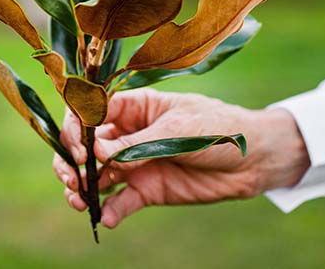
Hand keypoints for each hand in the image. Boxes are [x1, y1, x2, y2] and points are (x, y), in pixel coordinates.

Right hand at [52, 88, 309, 228]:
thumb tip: (97, 152)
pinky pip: (119, 201)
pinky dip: (109, 210)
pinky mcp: (147, 190)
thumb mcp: (178, 129)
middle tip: (74, 176)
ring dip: (82, 187)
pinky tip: (108, 218)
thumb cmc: (218, 128)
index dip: (77, 127)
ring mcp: (135, 163)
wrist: (252, 159)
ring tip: (81, 200)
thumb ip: (138, 143)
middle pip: (85, 145)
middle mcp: (129, 135)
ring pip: (95, 175)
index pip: (92, 112)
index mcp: (135, 107)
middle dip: (72, 160)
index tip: (80, 146)